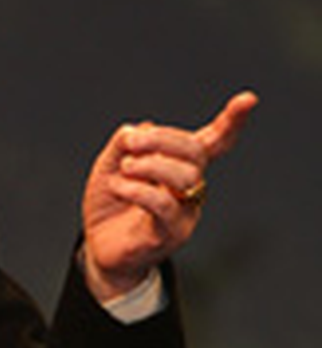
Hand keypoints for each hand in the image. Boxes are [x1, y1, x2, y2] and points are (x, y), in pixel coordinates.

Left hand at [81, 91, 258, 300]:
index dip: (230, 122)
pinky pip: (165, 205)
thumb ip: (123, 145)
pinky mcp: (171, 234)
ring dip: (149, 165)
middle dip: (161, 140)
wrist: (99, 247)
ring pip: (184, 177)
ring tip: (124, 169)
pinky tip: (118, 187)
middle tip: (130, 142)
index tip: (248, 100)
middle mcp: (190, 188)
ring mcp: (185, 212)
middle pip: (194, 153)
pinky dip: (138, 189)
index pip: (212, 142)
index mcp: (179, 167)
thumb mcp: (109, 166)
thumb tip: (145, 126)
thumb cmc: (110, 205)